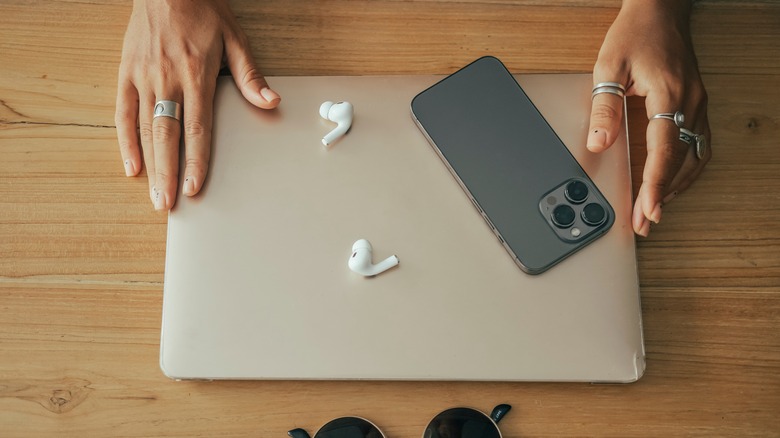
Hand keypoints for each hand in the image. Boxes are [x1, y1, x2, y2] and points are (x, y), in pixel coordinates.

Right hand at [115, 0, 280, 209]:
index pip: (198, 129)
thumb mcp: (234, 38)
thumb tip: (271, 102)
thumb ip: (249, 75)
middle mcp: (167, 80)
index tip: (195, 188)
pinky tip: (132, 165)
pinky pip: (122, 112)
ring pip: (145, 129)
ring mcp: (143, 77)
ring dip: (150, 165)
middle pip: (167, 136)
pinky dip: (125, 141)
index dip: (196, 161)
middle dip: (168, 174)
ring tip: (154, 195)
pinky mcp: (126, 73)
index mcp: (196, 74)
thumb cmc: (202, 10)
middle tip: (168, 205)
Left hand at [587, 0, 710, 235]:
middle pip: (681, 161)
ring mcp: (697, 103)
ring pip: (696, 156)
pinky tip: (671, 180)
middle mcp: (690, 102)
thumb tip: (599, 144)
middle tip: (644, 222)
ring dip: (677, 186)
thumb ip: (604, 107)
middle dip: (663, 196)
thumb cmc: (635, 32)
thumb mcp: (609, 66)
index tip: (648, 211)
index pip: (665, 151)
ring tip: (655, 209)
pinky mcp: (696, 103)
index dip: (655, 185)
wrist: (660, 9)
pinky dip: (685, 168)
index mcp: (669, 94)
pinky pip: (699, 144)